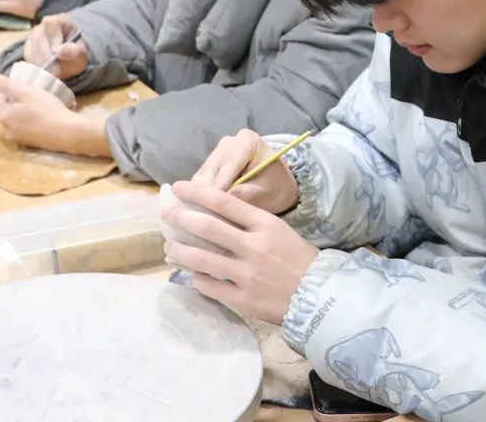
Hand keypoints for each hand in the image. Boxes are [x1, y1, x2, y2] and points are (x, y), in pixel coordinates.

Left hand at [0, 74, 109, 155]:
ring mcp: (18, 139)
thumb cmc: (46, 109)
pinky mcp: (30, 144)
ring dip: (23, 113)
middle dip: (14, 103)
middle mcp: (7, 130)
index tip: (21, 89)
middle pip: (5, 112)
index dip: (5, 92)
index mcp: (4, 116)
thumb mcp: (27, 92)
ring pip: (15, 121)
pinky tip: (45, 118)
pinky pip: (25, 129)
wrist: (67, 133)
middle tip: (31, 96)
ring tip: (39, 106)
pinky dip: (31, 123)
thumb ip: (6, 85)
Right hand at [23, 14, 87, 79]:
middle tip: (55, 71)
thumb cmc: (75, 52)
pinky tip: (45, 72)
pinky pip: (27, 57)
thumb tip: (60, 51)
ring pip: (31, 48)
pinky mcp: (27, 49)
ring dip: (40, 63)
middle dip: (46, 56)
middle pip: (38, 37)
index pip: (51, 23)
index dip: (53, 37)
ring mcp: (32, 37)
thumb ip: (74, 51)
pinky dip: (35, 66)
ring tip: (52, 74)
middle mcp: (42, 27)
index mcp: (59, 21)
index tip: (57, 53)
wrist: (69, 60)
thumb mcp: (81, 53)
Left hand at [161, 180, 318, 323]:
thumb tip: (214, 214)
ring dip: (180, 250)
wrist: (319, 294)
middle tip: (166, 214)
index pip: (224, 202)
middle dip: (181, 217)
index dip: (197, 192)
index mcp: (265, 225)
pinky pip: (211, 286)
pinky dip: (197, 279)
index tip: (179, 187)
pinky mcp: (243, 298)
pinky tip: (191, 274)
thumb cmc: (298, 258)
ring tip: (168, 246)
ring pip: (202, 259)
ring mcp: (247, 274)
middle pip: (207, 227)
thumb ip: (249, 222)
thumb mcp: (279, 230)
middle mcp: (254, 247)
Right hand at [191, 130, 298, 214]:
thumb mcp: (264, 190)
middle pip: (213, 168)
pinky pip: (199, 181)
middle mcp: (228, 142)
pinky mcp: (208, 165)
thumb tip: (226, 198)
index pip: (230, 162)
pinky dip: (201, 195)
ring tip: (205, 214)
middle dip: (210, 191)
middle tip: (207, 213)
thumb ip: (247, 193)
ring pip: (202, 175)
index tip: (214, 202)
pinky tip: (204, 209)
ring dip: (202, 195)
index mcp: (247, 140)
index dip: (221, 183)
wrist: (274, 184)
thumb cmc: (274, 185)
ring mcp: (216, 152)